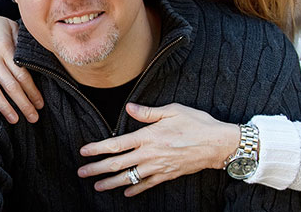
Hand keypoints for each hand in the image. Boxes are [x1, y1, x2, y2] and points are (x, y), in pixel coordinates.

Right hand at [0, 0, 43, 123]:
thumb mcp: (9, 26)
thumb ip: (21, 41)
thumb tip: (35, 58)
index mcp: (5, 47)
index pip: (22, 74)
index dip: (32, 91)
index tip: (40, 104)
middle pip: (10, 85)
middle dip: (23, 103)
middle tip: (33, 118)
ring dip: (5, 106)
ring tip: (15, 119)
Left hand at [76, 103, 239, 195]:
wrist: (218, 144)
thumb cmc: (196, 123)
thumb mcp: (172, 110)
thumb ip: (148, 112)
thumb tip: (129, 107)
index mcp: (148, 137)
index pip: (116, 144)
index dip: (98, 149)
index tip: (84, 152)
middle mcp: (150, 154)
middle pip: (118, 164)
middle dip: (98, 169)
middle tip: (82, 173)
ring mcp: (158, 167)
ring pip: (130, 177)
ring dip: (112, 182)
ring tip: (98, 186)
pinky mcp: (168, 175)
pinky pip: (148, 184)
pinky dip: (136, 189)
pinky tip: (126, 193)